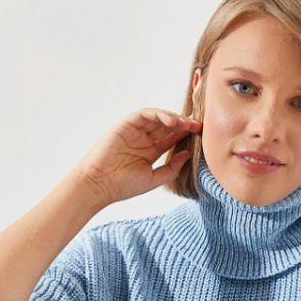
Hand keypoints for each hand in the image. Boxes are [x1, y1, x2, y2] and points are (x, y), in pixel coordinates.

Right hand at [72, 108, 201, 206]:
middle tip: (199, 126)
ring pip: (158, 118)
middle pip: (168, 126)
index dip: (186, 135)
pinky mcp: (126, 124)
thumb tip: (188, 155)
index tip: (201, 136)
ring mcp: (135, 131)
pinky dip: (159, 114)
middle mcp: (144, 139)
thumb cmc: (123, 186)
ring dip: (174, 119)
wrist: (99, 185)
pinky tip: (172, 121)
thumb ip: (172, 168)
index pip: (172, 138)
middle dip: (184, 124)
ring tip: (188, 124)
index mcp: (151, 151)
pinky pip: (145, 114)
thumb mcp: (154, 179)